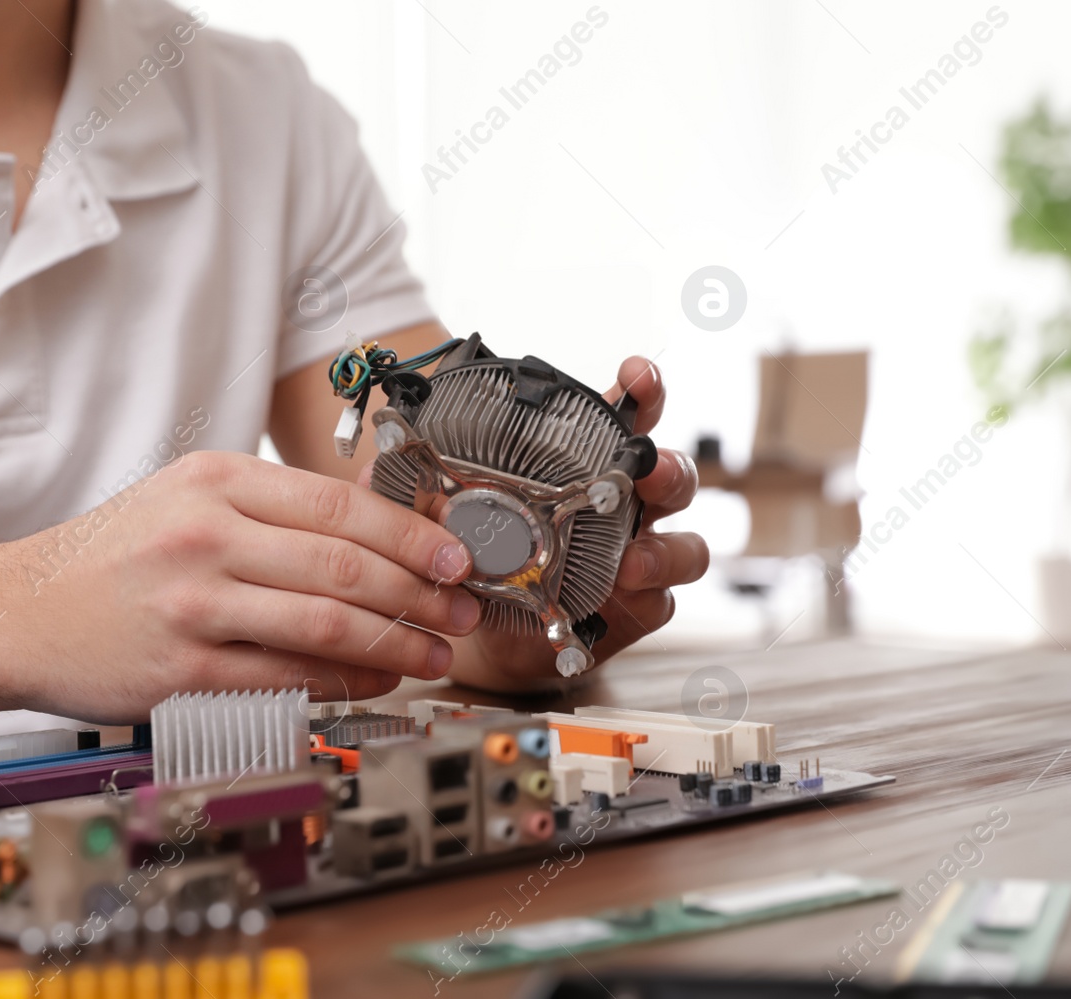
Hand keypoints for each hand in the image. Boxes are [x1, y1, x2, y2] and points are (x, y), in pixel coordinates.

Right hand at [0, 452, 481, 720]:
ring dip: (399, 644)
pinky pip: (287, 678)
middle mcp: (207, 535)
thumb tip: (377, 527)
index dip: (413, 536)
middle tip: (463, 612)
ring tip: (436, 654)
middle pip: (348, 564)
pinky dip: (344, 683)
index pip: (341, 505)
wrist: (16, 611)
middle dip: (423, 595)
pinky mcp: (182, 670)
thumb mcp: (187, 498)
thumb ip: (272, 508)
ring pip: (327, 623)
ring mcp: (194, 604)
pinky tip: (376, 682)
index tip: (457, 557)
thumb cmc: (112, 558)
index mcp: (217, 481)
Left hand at [444, 356, 708, 691]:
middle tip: (648, 470)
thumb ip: (437, 488)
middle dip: (667, 468)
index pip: (628, 418)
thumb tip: (384, 458)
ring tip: (634, 560)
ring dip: (666, 548)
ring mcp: (643, 559)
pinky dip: (645, 598)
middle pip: (674, 477)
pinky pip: (662, 601)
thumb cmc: (494, 560)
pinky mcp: (641, 608)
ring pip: (686, 545)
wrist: (496, 636)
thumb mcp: (464, 517)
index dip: (642, 391)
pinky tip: (620, 598)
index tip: (636, 375)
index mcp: (593, 469)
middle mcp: (629, 509)